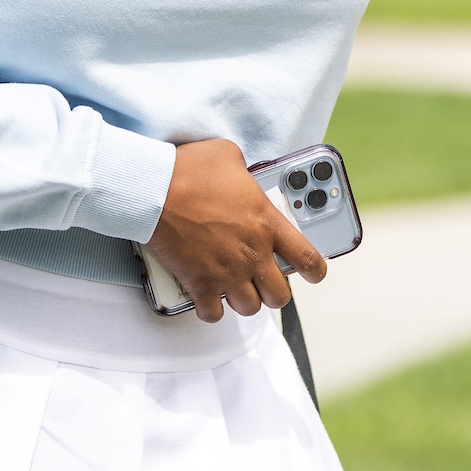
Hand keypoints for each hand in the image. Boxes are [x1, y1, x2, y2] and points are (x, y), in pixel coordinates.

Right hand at [146, 138, 327, 323]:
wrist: (154, 190)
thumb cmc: (191, 169)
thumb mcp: (229, 156)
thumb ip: (245, 171)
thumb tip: (240, 172)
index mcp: (267, 223)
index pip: (307, 257)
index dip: (316, 271)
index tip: (315, 273)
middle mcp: (252, 253)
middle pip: (279, 295)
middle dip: (275, 291)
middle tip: (265, 280)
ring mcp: (226, 272)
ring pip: (250, 308)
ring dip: (245, 300)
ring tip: (237, 288)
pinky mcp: (198, 284)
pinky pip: (213, 314)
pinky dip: (212, 309)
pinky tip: (210, 298)